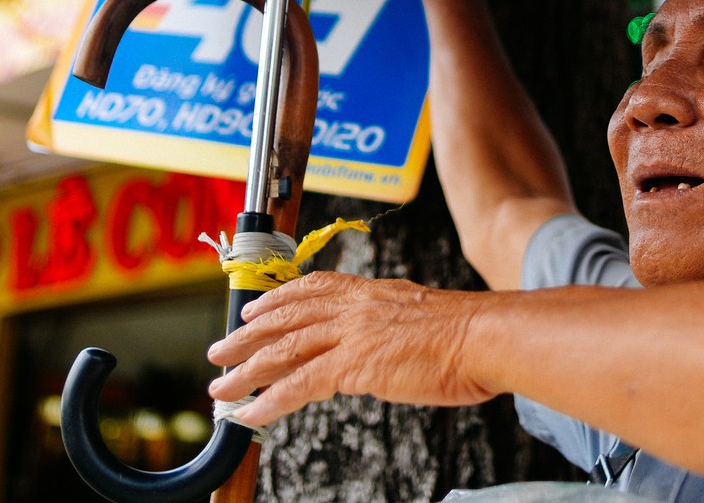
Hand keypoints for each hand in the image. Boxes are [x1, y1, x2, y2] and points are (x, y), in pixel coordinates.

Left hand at [206, 272, 497, 425]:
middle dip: (247, 335)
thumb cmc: (467, 335)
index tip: (254, 307)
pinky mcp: (354, 365)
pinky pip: (298, 385)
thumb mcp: (421, 317)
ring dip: (246, 371)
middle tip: (220, 350)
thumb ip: (393, 325)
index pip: (312, 289)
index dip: (277, 299)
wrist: (484, 337)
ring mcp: (351, 334)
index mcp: (371, 293)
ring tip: (220, 387)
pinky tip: (251, 416)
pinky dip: (269, 402)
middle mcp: (354, 307)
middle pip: (286, 318)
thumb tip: (386, 341)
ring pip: (282, 350)